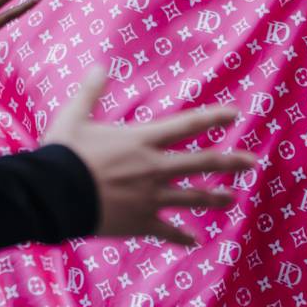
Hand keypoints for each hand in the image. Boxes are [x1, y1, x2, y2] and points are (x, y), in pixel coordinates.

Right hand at [43, 68, 254, 246]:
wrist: (53, 195)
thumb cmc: (63, 153)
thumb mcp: (74, 115)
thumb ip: (91, 91)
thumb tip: (99, 65)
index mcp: (142, 139)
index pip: (187, 125)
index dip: (214, 118)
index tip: (236, 115)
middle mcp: (154, 167)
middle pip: (202, 163)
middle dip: (230, 162)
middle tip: (253, 161)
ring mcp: (150, 197)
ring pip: (192, 198)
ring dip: (214, 198)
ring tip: (232, 200)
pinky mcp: (140, 222)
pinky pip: (168, 231)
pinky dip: (182, 237)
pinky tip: (195, 241)